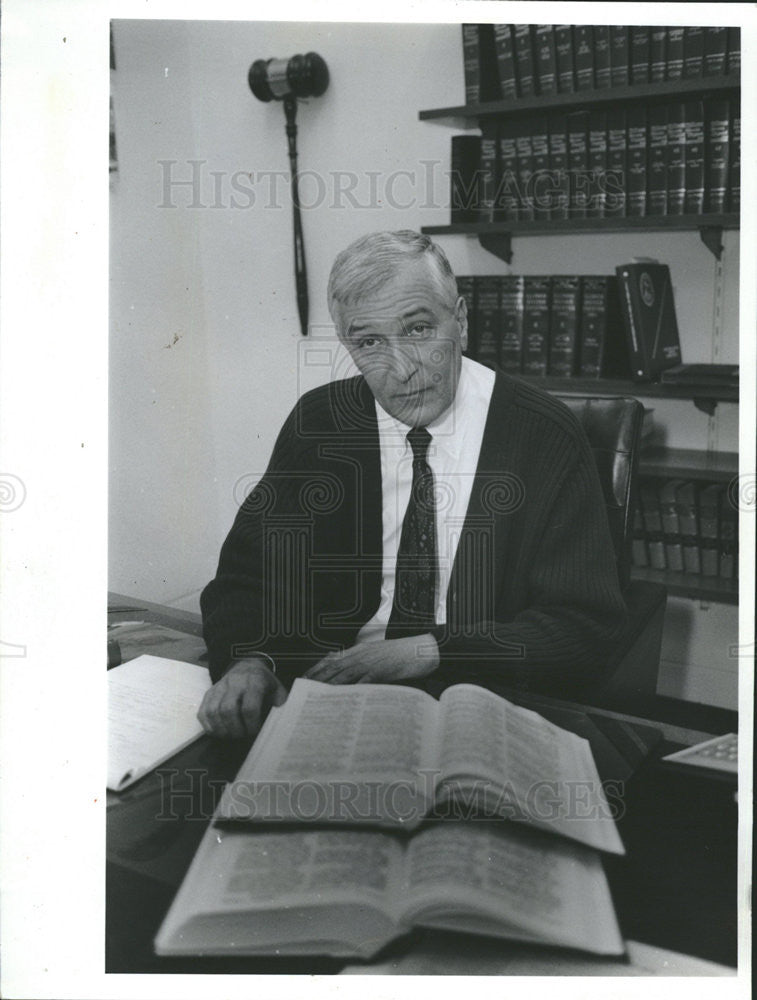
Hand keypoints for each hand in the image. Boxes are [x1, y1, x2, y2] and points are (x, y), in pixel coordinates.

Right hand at [197, 658, 286, 738]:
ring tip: (230, 736)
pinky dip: (208, 725)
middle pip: (228, 710)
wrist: (246, 664)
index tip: (255, 733)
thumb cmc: (264, 682)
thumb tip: (283, 726)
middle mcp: (234, 683)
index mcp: (255, 682)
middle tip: (241, 737)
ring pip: (213, 711)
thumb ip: (280, 706)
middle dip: (235, 729)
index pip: (249, 707)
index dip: (251, 725)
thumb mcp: (277, 689)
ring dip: (221, 729)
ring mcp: (219, 687)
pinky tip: (218, 732)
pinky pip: (203, 711)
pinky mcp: (209, 692)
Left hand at [304, 634, 438, 684]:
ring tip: (318, 696)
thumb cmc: (402, 653)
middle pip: (334, 667)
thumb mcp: (378, 653)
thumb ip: (363, 659)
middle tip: (304, 690)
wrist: (423, 647)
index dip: (317, 668)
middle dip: (317, 679)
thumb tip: (349, 672)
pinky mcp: (382, 670)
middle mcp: (362, 654)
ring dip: (330, 685)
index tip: (304, 678)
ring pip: (345, 674)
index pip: (332, 659)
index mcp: (360, 650)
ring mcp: (371, 662)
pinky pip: (365, 681)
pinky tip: (345, 698)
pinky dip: (354, 689)